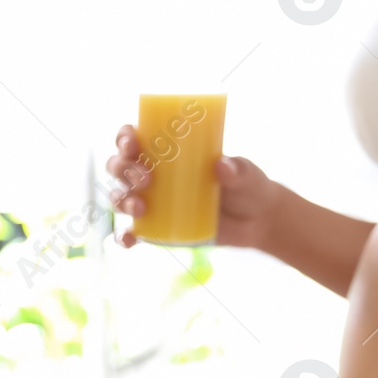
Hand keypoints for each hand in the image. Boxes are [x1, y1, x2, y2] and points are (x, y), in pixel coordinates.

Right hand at [104, 124, 280, 248]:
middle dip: (123, 170)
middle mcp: (154, 174)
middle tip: (146, 179)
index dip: (124, 138)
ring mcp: (153, 202)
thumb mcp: (246, 174)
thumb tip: (222, 166)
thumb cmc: (247, 187)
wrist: (257, 221)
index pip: (135, 139)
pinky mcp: (158, 229)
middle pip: (120, 167)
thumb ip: (237, 170)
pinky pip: (132, 233)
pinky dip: (124, 236)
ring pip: (121, 196)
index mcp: (169, 152)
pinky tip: (130, 238)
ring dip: (121, 200)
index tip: (133, 143)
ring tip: (139, 207)